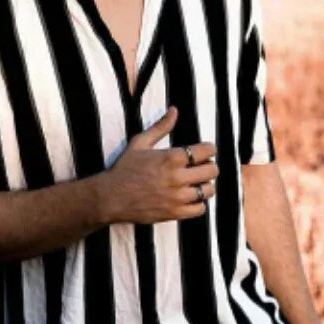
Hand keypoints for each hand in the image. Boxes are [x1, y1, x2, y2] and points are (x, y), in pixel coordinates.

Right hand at [100, 106, 218, 224]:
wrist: (111, 197)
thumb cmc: (125, 168)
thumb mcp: (140, 142)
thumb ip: (160, 127)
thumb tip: (175, 110)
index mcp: (171, 157)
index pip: (207, 151)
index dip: (209, 149)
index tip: (204, 151)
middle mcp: (178, 177)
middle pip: (212, 170)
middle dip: (209, 166)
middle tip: (201, 167)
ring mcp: (177, 197)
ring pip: (209, 191)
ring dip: (205, 185)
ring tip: (196, 183)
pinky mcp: (174, 213)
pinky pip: (200, 209)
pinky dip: (198, 203)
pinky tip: (190, 198)